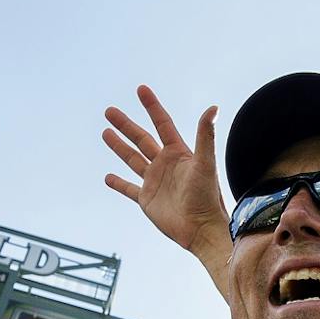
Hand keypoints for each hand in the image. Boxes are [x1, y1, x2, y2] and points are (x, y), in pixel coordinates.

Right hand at [103, 86, 232, 280]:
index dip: (152, 106)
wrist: (201, 228)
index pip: (162, 124)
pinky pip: (129, 188)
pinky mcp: (147, 200)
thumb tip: (213, 108)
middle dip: (126, 125)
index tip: (141, 89)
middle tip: (109, 111)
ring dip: (119, 146)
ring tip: (105, 132)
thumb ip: (206, 136)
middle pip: (141, 139)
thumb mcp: (206, 163)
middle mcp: (165, 164)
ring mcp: (155, 181)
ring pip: (132, 159)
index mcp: (178, 153)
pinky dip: (118, 183)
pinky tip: (108, 177)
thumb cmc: (207, 196)